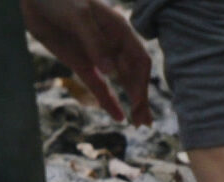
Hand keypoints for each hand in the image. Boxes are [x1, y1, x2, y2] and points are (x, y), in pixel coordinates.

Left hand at [21, 0, 152, 125]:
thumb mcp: (78, 15)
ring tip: (139, 124)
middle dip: (141, 98)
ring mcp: (97, 56)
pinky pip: (99, 86)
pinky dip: (109, 101)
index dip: (141, 83)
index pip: (139, 60)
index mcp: (119, 30)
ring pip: (120, 83)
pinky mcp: (81, 64)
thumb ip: (94, 41)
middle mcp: (113, 45)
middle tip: (144, 124)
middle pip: (133, 75)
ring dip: (131, 102)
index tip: (138, 104)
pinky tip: (118, 117)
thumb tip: (111, 72)